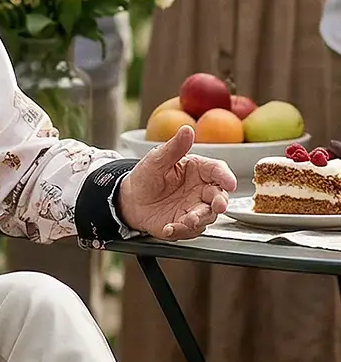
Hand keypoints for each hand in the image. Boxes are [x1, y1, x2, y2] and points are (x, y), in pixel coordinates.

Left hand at [119, 126, 234, 239]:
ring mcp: (195, 209)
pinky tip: (169, 228)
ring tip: (187, 220)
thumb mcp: (157, 159)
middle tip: (217, 206)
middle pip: (219, 196)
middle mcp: (201, 190)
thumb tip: (187, 129)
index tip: (229, 182)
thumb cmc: (147, 176)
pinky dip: (180, 231)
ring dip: (199, 219)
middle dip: (220, 202)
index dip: (225, 177)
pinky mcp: (185, 225)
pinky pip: (188, 231)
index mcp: (198, 170)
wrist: (131, 199)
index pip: (217, 171)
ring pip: (207, 216)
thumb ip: (174, 148)